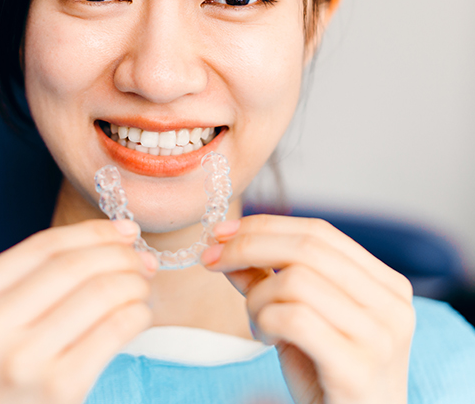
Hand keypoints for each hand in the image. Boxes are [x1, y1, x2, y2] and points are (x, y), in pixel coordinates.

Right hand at [0, 219, 156, 403]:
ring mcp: (21, 361)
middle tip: (142, 258)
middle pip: (73, 266)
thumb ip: (28, 283)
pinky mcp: (58, 389)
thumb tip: (112, 238)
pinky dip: (137, 314)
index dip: (91, 232)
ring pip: (98, 293)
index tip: (124, 229)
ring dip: (133, 282)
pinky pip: (113, 331)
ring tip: (142, 286)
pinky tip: (139, 315)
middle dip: (119, 254)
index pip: (42, 246)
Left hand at [201, 215, 414, 403]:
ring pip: (296, 280)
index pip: (318, 231)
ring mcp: (380, 337)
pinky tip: (268, 339)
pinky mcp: (359, 368)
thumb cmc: (327, 378)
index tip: (221, 232)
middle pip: (307, 247)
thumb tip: (225, 243)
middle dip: (248, 246)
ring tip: (257, 322)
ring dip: (258, 296)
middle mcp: (392, 306)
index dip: (265, 225)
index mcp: (385, 285)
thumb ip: (268, 279)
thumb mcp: (298, 318)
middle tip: (211, 260)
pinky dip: (266, 320)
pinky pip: (294, 318)